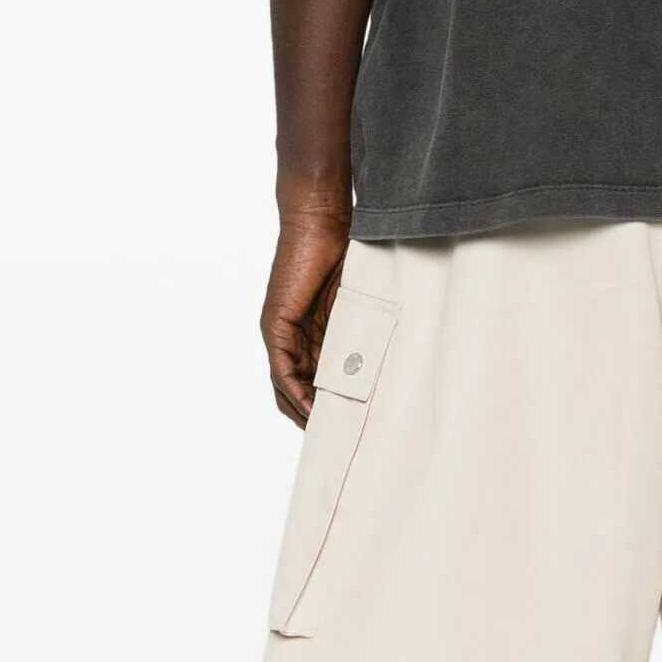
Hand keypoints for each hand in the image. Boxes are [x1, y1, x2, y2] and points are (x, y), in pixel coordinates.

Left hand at [260, 198, 348, 427]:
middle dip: (314, 418)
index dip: (328, 407)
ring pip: (286, 387)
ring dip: (304, 412)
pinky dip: (296, 393)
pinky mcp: (275, 325)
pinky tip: (312, 411)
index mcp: (312, 333)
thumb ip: (362, 333)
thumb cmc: (344, 252)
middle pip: (295, 391)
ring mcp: (280, 332)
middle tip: (338, 442)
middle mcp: (291, 337)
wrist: (323, 220)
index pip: (314, 381)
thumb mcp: (359, 305)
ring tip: (328, 435)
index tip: (349, 427)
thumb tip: (385, 363)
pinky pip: (282, 370)